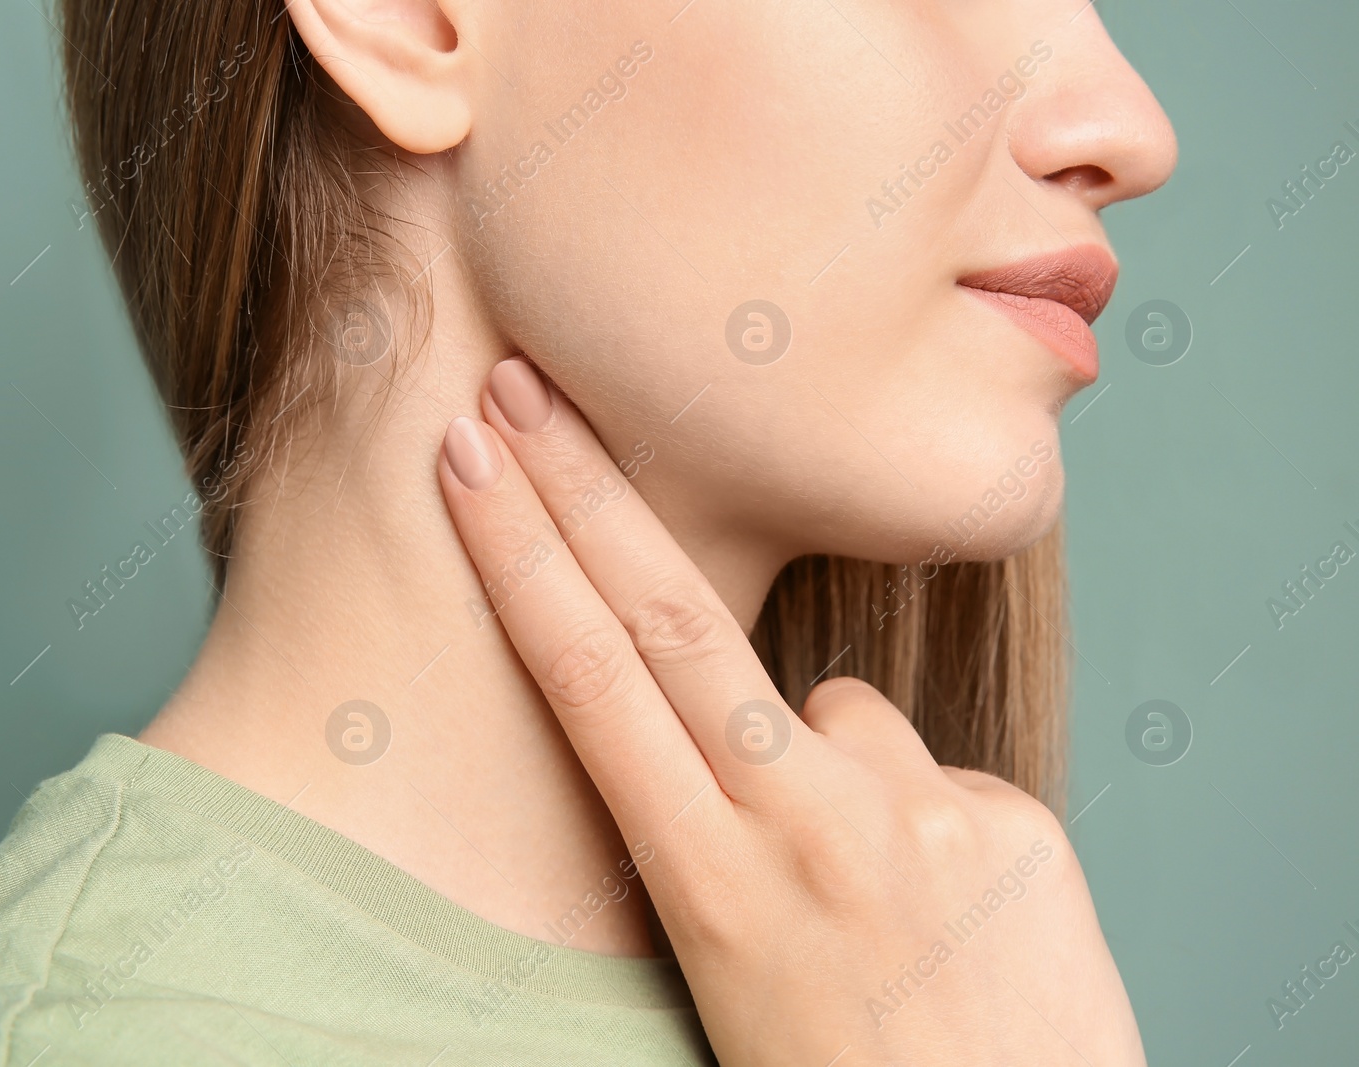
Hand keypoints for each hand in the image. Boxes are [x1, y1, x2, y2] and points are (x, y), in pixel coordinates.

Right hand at [436, 358, 1143, 1065]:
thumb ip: (727, 838)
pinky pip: (931, 769)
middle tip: (522, 383)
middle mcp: (807, 828)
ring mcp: (918, 813)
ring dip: (819, 761)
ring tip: (861, 892)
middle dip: (584, 487)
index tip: (471, 458)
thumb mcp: (732, 975)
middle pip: (674, 616)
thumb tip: (751, 741)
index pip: (590, 681)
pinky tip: (945, 912)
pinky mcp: (1009, 819)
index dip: (521, 556)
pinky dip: (916, 815)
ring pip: (828, 703)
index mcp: (709, 886)